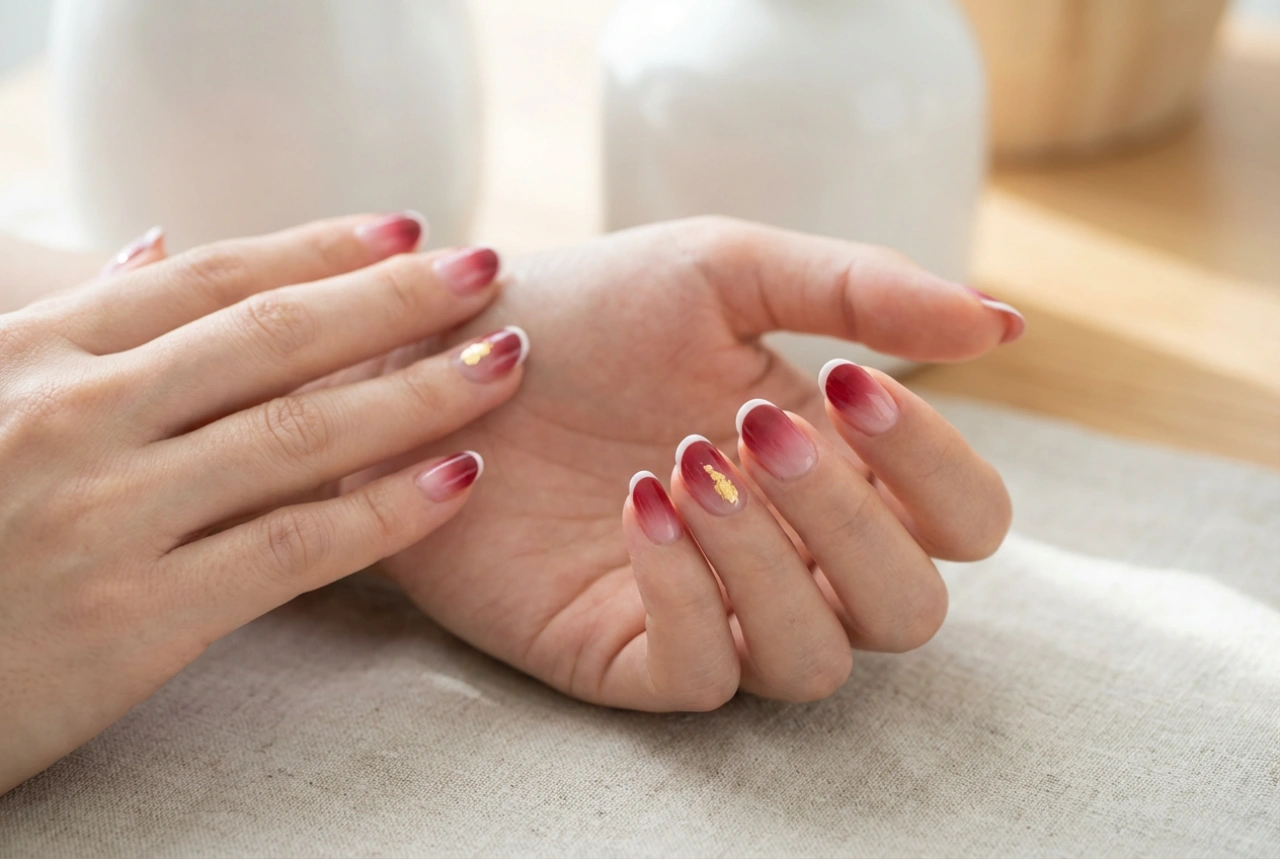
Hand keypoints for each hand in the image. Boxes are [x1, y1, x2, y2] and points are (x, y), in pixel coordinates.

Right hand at [0, 214, 524, 790]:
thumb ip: (76, 322)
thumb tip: (158, 245)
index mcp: (38, 355)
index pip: (212, 279)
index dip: (322, 248)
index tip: (408, 230)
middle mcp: (77, 417)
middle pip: (274, 337)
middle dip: (396, 301)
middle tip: (489, 270)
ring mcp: (108, 515)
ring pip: (301, 432)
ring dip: (418, 392)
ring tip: (502, 361)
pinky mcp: (136, 616)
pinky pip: (293, 547)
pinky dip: (385, 511)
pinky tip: (458, 480)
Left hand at [365, 218, 1019, 710]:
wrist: (444, 357)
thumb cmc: (588, 312)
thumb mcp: (724, 270)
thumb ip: (863, 289)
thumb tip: (1004, 324)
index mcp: (838, 466)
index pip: (964, 520)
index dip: (937, 467)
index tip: (855, 382)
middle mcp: (793, 553)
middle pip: (911, 608)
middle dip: (850, 519)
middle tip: (756, 427)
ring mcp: (716, 613)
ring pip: (816, 658)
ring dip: (769, 560)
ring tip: (686, 464)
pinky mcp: (627, 654)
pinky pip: (704, 675)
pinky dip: (689, 596)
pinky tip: (639, 506)